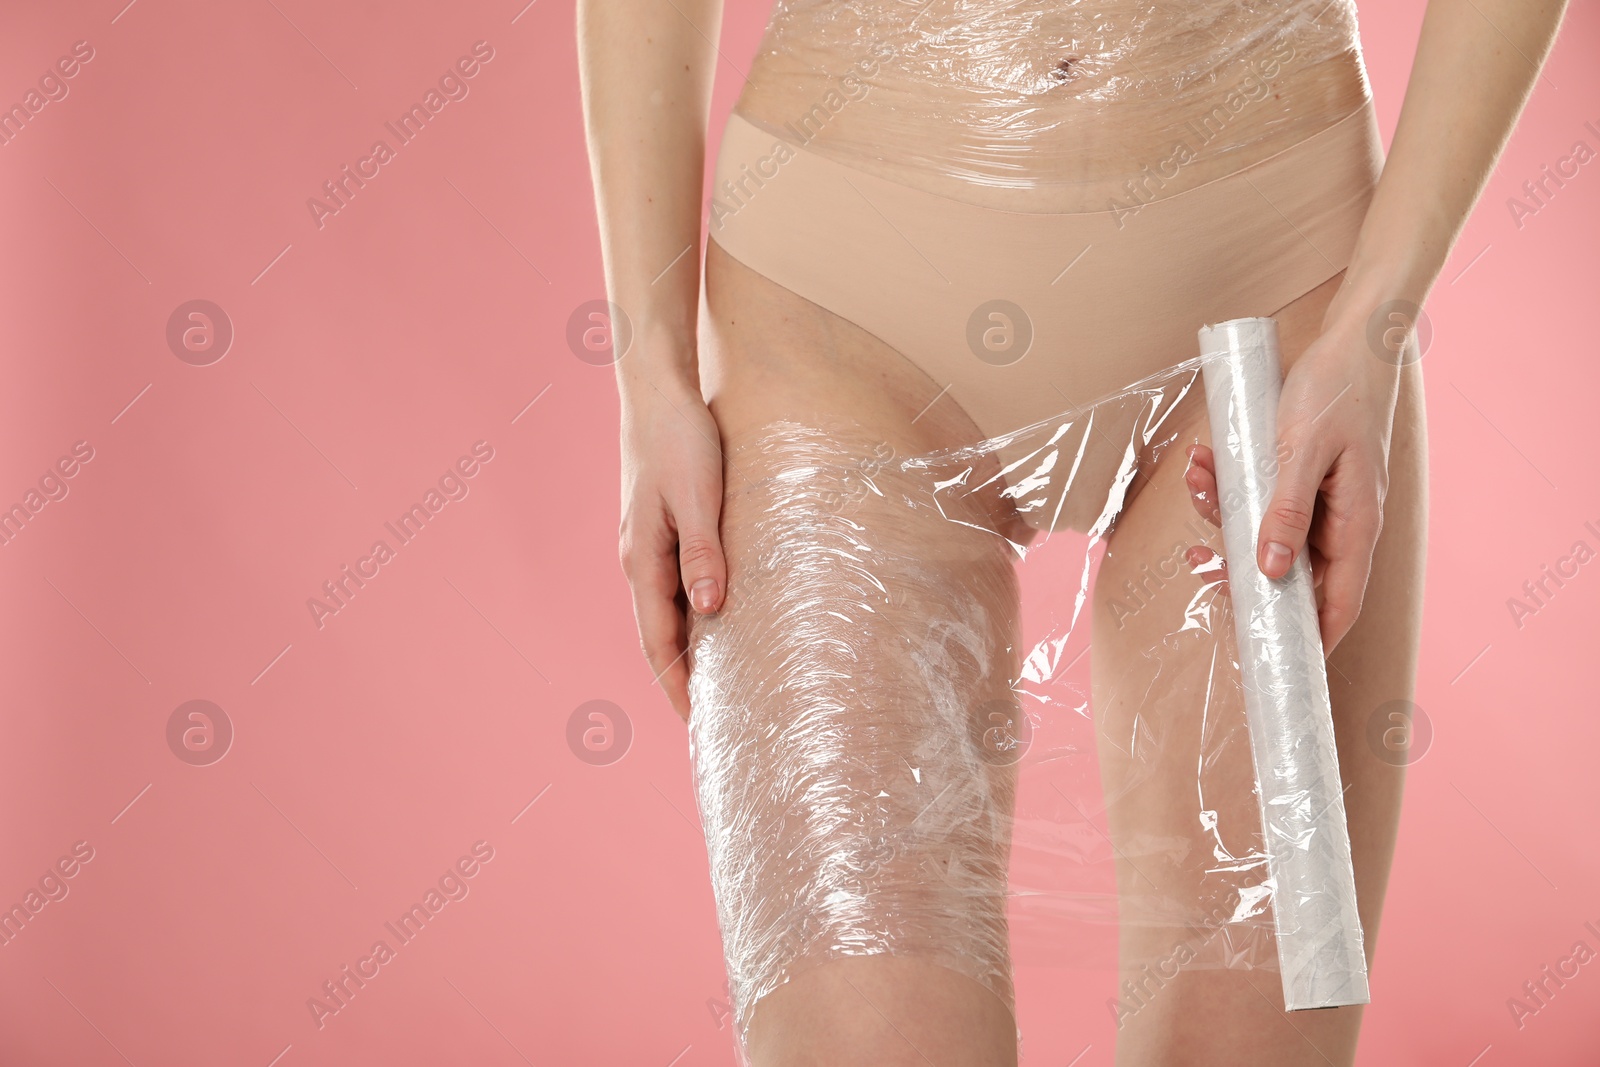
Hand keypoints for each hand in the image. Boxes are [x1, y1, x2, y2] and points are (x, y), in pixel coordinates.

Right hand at [617, 376, 726, 721]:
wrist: (657, 388)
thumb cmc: (680, 437)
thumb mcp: (698, 496)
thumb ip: (703, 552)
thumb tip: (710, 612)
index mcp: (643, 560)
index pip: (658, 642)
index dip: (678, 686)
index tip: (701, 726)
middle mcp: (639, 559)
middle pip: (659, 637)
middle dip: (682, 680)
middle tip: (714, 722)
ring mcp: (648, 545)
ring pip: (667, 613)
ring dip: (688, 650)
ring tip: (719, 684)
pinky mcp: (662, 528)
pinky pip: (675, 587)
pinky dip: (693, 616)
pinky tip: (717, 623)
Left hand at [1183, 308, 1401, 653]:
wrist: (1353, 337)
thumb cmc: (1336, 390)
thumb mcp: (1303, 451)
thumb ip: (1285, 511)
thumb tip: (1270, 572)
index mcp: (1356, 526)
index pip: (1338, 605)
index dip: (1310, 641)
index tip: (1276, 666)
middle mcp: (1341, 523)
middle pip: (1292, 576)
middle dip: (1242, 574)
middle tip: (1201, 567)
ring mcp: (1322, 502)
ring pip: (1266, 535)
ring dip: (1224, 517)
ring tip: (1196, 480)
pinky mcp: (1301, 480)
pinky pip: (1260, 500)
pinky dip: (1227, 487)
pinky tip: (1202, 462)